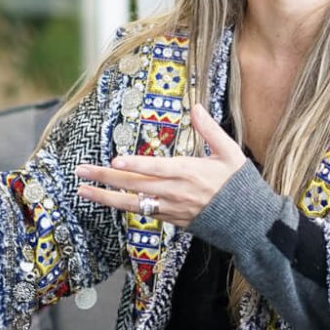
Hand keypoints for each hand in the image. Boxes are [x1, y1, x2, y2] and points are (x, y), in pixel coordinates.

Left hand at [73, 105, 247, 226]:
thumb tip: (196, 107)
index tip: (115, 160)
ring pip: (132, 203)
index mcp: (189, 172)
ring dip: (105, 196)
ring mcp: (171, 208)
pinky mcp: (171, 220)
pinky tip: (108, 200)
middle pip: (134, 184)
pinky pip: (143, 212)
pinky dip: (124, 206)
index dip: (135, 164)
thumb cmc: (239, 185)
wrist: (248, 222)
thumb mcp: (230, 152)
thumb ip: (210, 130)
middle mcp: (175, 192)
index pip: (156, 168)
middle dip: (105, 178)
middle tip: (80, 171)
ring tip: (83, 190)